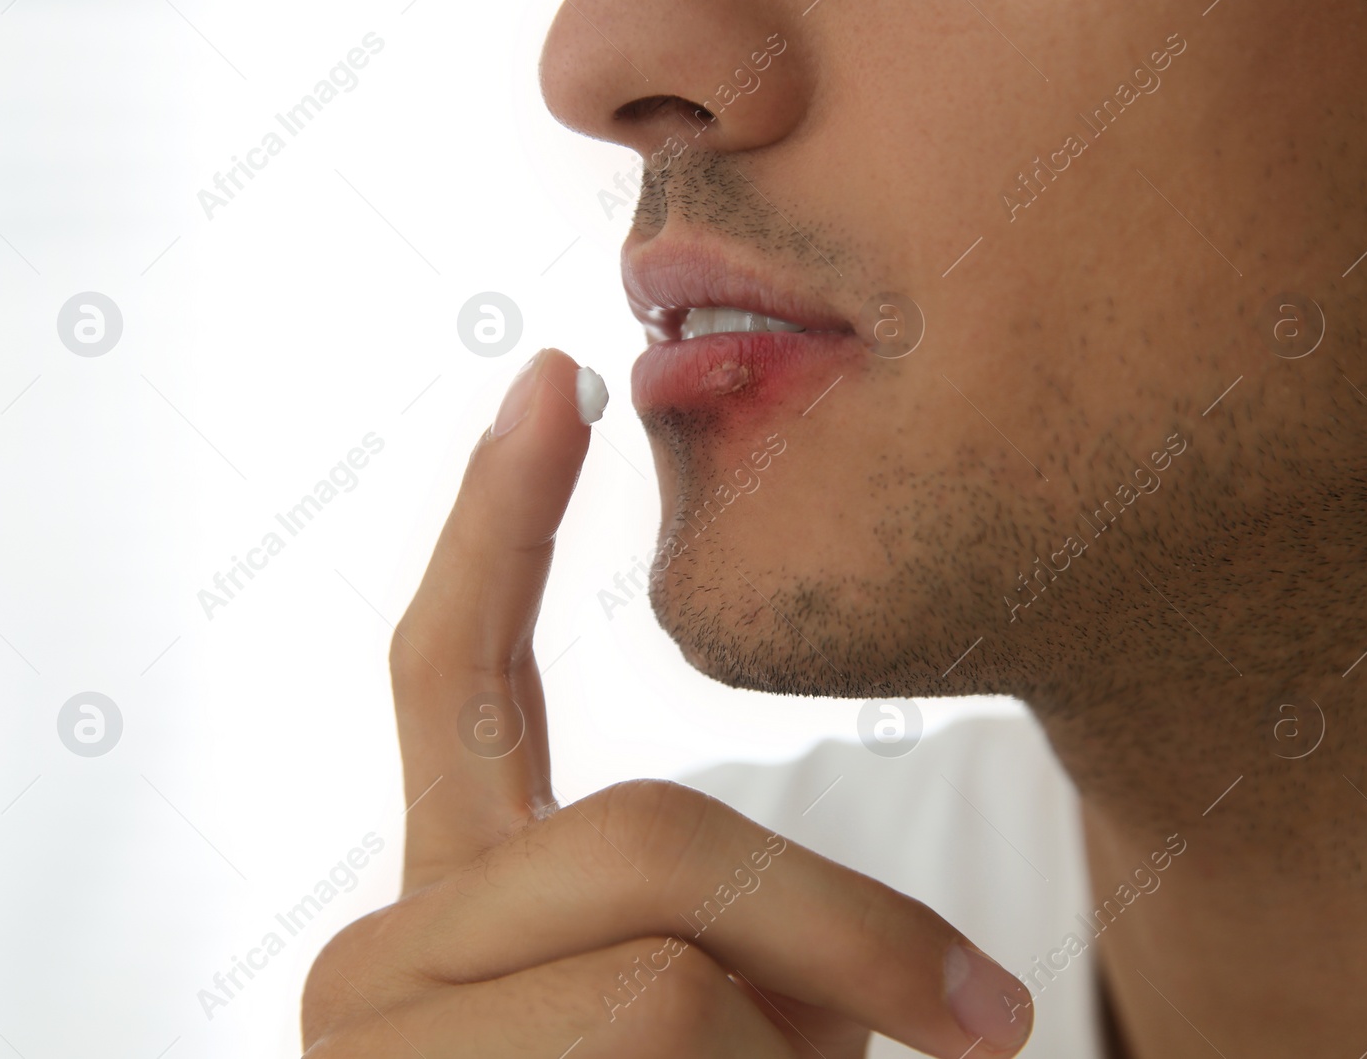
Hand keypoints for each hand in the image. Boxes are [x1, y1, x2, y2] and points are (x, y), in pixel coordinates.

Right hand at [301, 348, 1034, 1057]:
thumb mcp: (741, 1016)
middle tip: (986, 1023)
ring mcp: (381, 1030)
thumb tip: (856, 920)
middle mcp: (383, 948)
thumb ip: (737, 914)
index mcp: (456, 897)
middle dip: (840, 933)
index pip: (457, 676)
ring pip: (672, 972)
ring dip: (792, 1055)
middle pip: (644, 837)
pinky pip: (670, 1025)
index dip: (502, 520)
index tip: (551, 375)